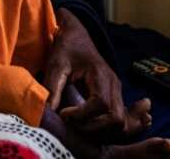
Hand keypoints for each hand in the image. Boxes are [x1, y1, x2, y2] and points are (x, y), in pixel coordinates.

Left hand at [41, 7, 150, 140]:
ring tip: (78, 125)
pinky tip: (94, 130)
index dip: (82, 115)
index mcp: (101, 74)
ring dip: (100, 133)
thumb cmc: (66, 48)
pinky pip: (122, 122)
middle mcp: (114, 86)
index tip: (63, 113)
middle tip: (70, 122)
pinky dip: (110, 131)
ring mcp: (117, 93)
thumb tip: (48, 113)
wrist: (77, 36)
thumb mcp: (56, 63)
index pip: (101, 104)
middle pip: (117, 120)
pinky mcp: (115, 99)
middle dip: (93, 129)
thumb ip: (52, 87)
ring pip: (122, 126)